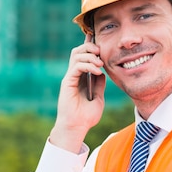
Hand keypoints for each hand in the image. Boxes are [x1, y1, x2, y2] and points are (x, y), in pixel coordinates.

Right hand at [50, 34, 105, 152]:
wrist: (78, 127)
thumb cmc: (86, 117)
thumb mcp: (98, 98)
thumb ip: (100, 84)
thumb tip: (103, 72)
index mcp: (81, 77)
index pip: (84, 56)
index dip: (91, 46)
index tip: (101, 44)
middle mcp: (74, 75)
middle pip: (79, 51)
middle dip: (90, 47)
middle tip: (101, 53)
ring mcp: (70, 77)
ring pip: (76, 55)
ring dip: (90, 55)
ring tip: (100, 63)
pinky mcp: (67, 82)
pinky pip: (77, 66)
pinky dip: (88, 65)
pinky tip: (97, 71)